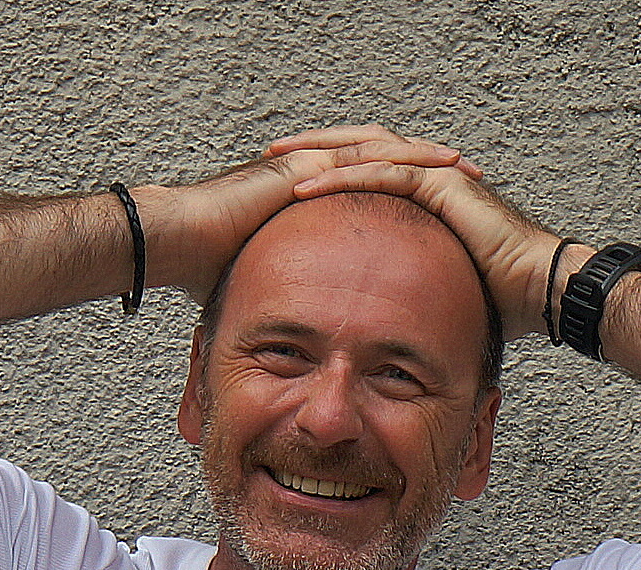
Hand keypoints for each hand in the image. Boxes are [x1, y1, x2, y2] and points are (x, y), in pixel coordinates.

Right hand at [140, 131, 485, 305]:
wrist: (172, 244)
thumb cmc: (199, 270)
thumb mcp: (256, 292)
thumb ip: (277, 307)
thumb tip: (286, 349)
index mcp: (306, 200)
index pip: (366, 191)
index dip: (406, 197)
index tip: (442, 212)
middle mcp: (310, 175)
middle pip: (383, 162)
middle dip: (427, 169)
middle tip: (468, 180)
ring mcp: (307, 166)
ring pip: (380, 149)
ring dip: (424, 157)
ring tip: (462, 167)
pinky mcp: (301, 168)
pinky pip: (360, 156)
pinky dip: (399, 159)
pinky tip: (431, 165)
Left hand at [267, 125, 569, 337]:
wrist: (543, 290)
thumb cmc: (504, 299)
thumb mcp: (440, 291)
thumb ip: (414, 290)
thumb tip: (389, 323)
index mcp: (428, 196)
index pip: (370, 171)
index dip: (329, 172)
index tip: (290, 183)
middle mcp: (431, 175)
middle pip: (361, 148)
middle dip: (315, 150)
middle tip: (273, 154)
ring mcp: (438, 175)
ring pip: (366, 150)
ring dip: (319, 154)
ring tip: (280, 160)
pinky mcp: (444, 183)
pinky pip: (384, 172)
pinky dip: (344, 176)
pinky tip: (307, 185)